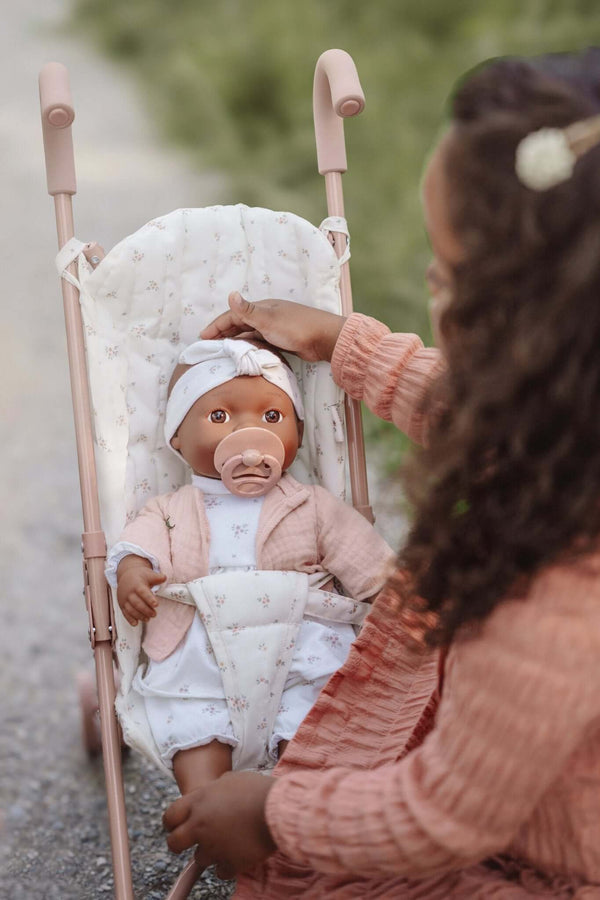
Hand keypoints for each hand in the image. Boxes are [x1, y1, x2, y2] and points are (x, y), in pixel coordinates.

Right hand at [116, 556, 165, 625]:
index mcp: (137, 584)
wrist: (126, 575)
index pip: (143, 592)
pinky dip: (130, 619)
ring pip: (131, 609)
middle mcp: (129, 592)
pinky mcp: (122, 604)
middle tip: (154, 614)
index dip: (149, 599)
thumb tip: (164, 578)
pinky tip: (136, 623)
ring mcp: (125, 599)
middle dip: (146, 610)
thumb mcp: (148, 574)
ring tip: (148, 619)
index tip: (156, 605)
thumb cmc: (139, 576)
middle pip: (137, 603)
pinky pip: (125, 613)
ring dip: (139, 616)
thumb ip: (157, 577)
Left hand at [163, 771, 276, 878]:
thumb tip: (213, 791)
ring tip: (227, 841)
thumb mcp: (232, 778)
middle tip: (190, 842)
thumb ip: (216, 787)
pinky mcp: (229, 862)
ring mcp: (213, 846)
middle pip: (174, 843)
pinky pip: (221, 871)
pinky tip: (238, 854)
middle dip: (179, 844)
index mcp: (199, 801)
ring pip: (200, 859)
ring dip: (211, 852)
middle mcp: (200, 824)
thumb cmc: (257, 789)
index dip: (171, 823)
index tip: (174, 826)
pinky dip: (228, 865)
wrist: (277, 809)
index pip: (170, 815)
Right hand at [200, 291, 345, 361]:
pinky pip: (259, 341)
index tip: (202, 337)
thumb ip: (248, 310)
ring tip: (221, 351)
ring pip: (248, 333)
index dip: (216, 325)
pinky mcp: (281, 340)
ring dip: (234, 340)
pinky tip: (244, 353)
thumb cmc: (296, 327)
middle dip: (222, 333)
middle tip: (208, 345)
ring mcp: (274, 328)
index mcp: (261, 308)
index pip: (232, 315)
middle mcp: (266, 316)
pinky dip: (248, 346)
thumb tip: (231, 294)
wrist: (324, 339)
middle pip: (238, 324)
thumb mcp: (269, 319)